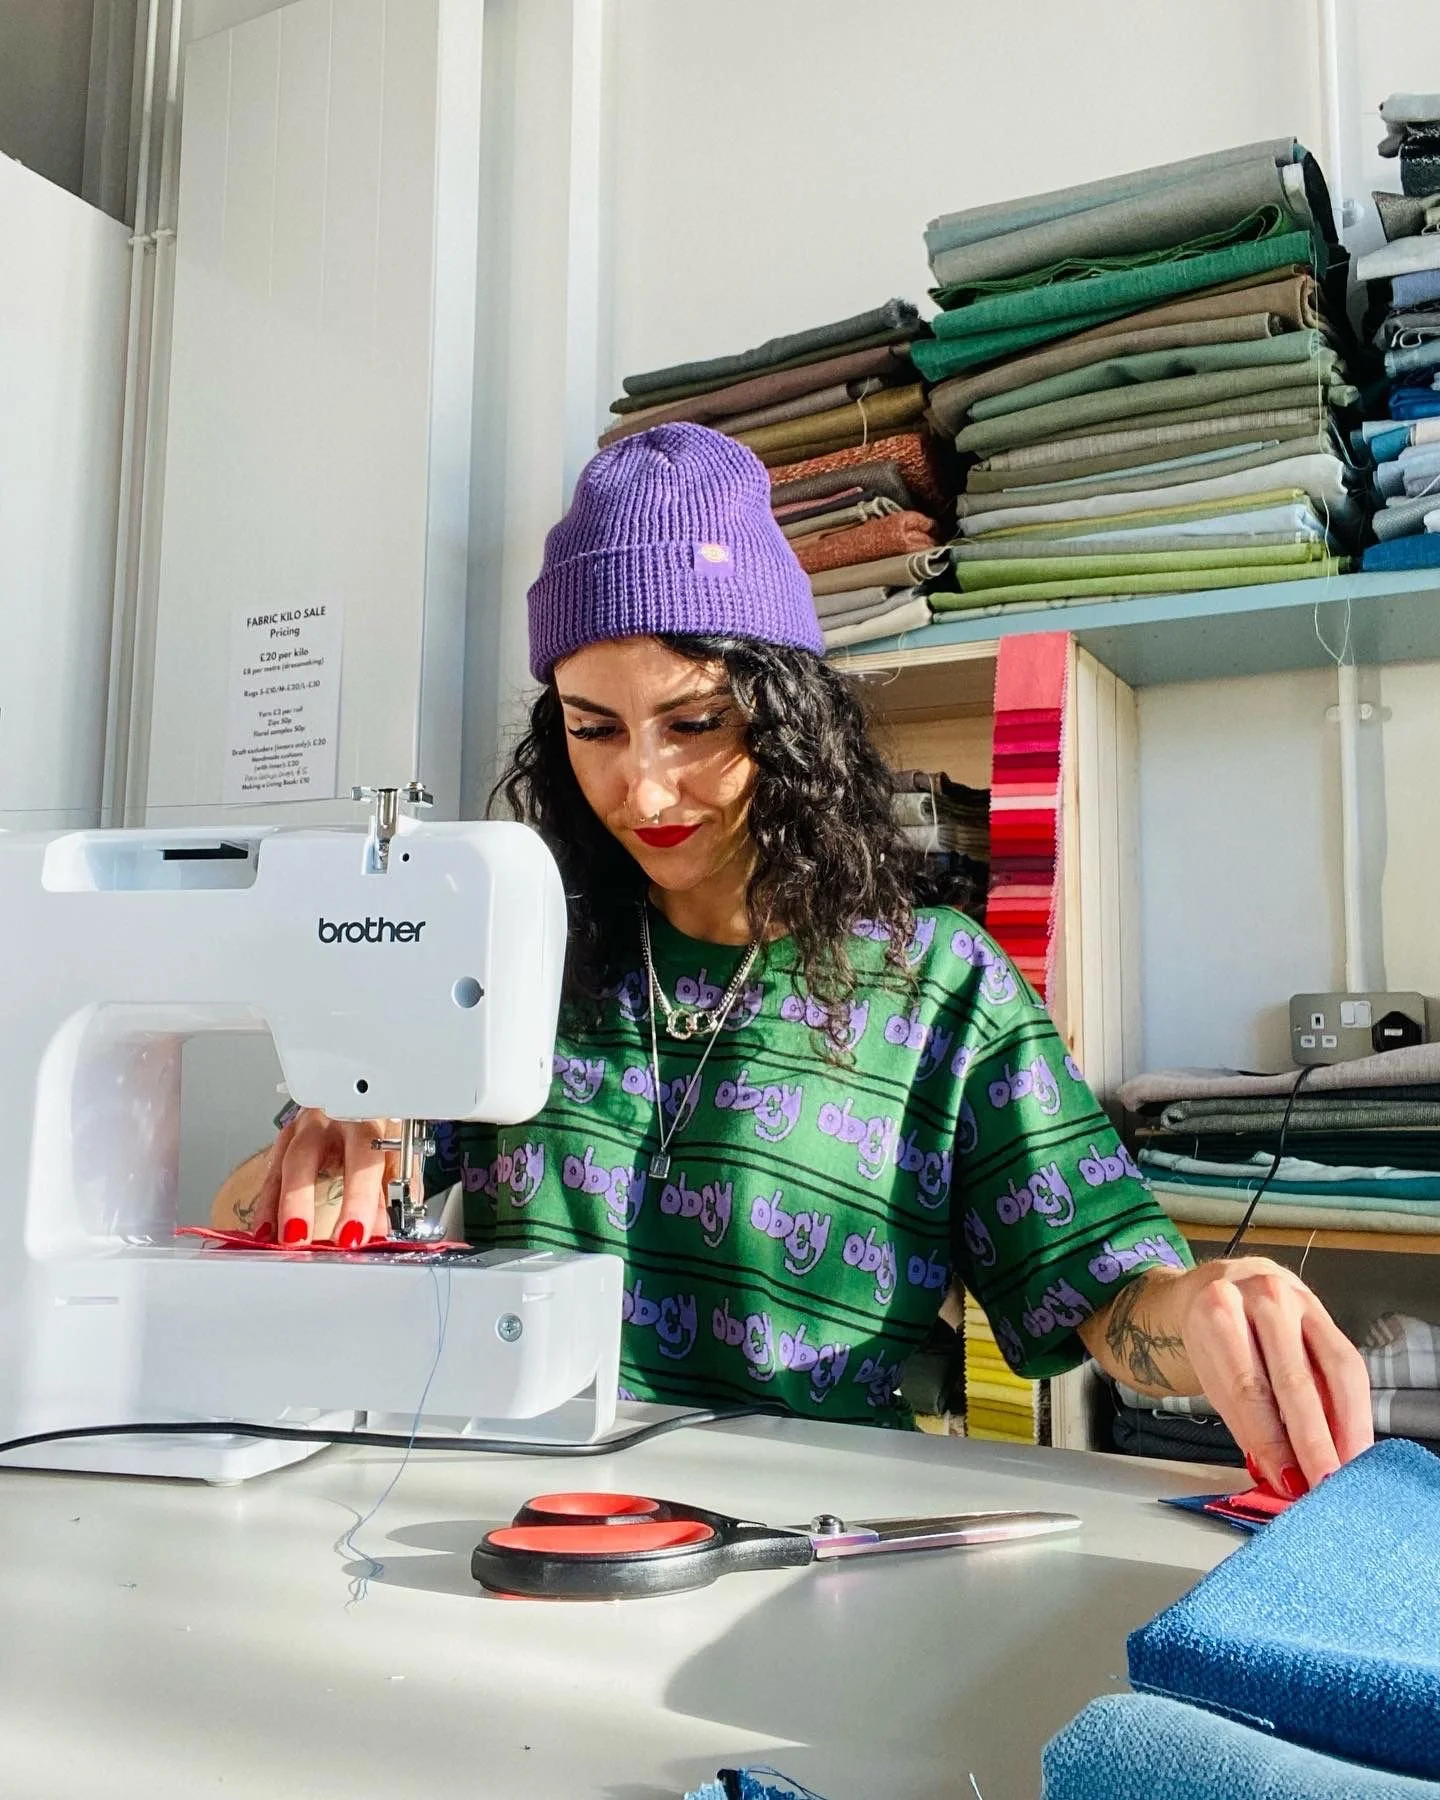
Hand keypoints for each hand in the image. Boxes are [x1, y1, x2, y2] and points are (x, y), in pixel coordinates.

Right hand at [250, 1108, 402, 1247]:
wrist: (358, 1101)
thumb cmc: (378, 1132)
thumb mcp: (394, 1157)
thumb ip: (390, 1195)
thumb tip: (383, 1232)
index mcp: (364, 1124)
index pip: (362, 1158)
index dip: (358, 1198)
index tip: (355, 1233)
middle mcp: (328, 1121)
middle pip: (305, 1156)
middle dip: (299, 1199)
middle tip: (299, 1238)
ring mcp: (302, 1130)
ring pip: (284, 1165)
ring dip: (281, 1207)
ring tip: (282, 1241)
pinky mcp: (286, 1142)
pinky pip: (272, 1175)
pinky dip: (268, 1206)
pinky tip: (266, 1231)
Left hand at [1178, 1257, 1373, 1496]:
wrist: (1226, 1283)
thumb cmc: (1216, 1336)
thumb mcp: (1211, 1373)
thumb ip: (1244, 1421)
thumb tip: (1277, 1473)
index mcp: (1219, 1311)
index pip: (1249, 1386)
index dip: (1271, 1439)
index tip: (1286, 1480)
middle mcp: (1263, 1298)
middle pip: (1295, 1379)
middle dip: (1313, 1440)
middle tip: (1324, 1484)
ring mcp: (1299, 1301)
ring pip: (1335, 1371)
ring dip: (1346, 1428)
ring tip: (1347, 1469)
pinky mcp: (1327, 1313)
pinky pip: (1350, 1365)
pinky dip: (1355, 1409)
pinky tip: (1354, 1441)